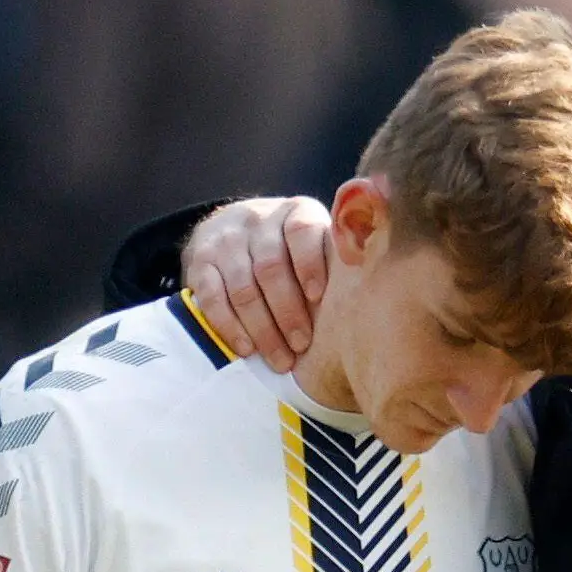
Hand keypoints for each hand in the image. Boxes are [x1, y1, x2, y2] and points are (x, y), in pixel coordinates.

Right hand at [181, 197, 331, 371]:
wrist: (231, 228)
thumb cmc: (292, 249)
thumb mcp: (317, 241)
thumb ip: (338, 258)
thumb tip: (372, 284)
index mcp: (295, 212)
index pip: (302, 232)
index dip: (310, 265)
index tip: (318, 297)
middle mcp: (257, 220)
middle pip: (270, 267)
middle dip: (287, 311)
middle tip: (301, 345)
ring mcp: (225, 240)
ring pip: (243, 288)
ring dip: (262, 328)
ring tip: (280, 359)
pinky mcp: (200, 261)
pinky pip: (212, 297)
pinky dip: (230, 327)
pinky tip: (247, 349)